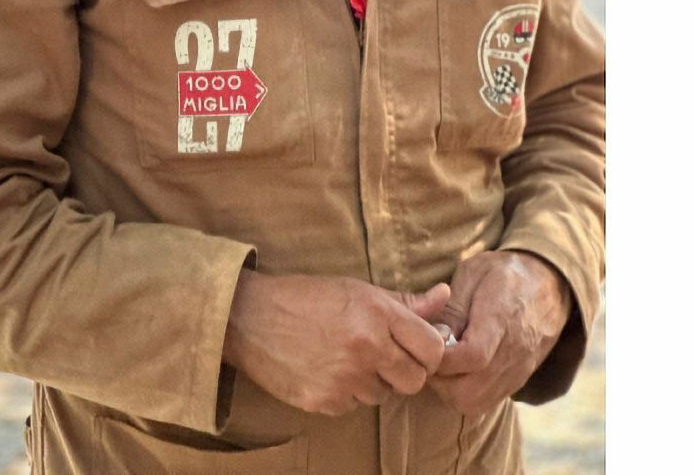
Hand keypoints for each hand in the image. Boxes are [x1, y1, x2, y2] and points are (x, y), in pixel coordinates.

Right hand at [223, 271, 449, 414]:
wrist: (250, 317)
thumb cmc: (305, 297)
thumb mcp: (356, 289)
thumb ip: (404, 301)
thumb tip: (445, 296)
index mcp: (376, 313)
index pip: (433, 348)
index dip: (427, 350)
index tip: (413, 347)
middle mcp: (366, 347)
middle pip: (415, 380)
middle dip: (403, 371)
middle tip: (380, 354)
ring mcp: (346, 378)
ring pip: (384, 395)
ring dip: (373, 382)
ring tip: (345, 356)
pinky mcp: (327, 402)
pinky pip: (355, 406)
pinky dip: (346, 392)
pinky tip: (326, 368)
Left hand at [429, 251, 570, 417]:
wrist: (547, 284)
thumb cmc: (503, 273)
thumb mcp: (474, 272)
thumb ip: (453, 306)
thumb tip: (434, 335)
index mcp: (501, 318)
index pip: (471, 356)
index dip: (441, 356)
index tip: (425, 342)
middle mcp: (513, 353)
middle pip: (469, 392)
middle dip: (439, 378)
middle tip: (427, 353)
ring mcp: (517, 371)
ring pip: (475, 404)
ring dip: (449, 389)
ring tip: (441, 361)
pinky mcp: (517, 380)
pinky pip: (486, 402)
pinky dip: (464, 393)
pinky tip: (456, 368)